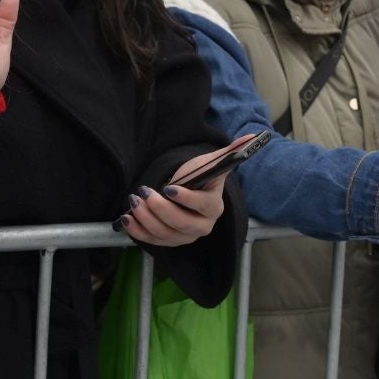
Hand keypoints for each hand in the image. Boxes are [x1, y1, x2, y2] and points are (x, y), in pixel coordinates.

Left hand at [119, 136, 247, 246]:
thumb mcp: (212, 162)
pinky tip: (126, 219)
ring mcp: (185, 237)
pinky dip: (138, 232)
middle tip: (143, 193)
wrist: (189, 191)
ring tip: (133, 202)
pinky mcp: (170, 241)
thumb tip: (253, 136)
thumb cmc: (200, 176)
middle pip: (182, 224)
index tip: (168, 188)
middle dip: (160, 209)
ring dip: (146, 220)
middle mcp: (202, 226)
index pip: (201, 205)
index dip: (185, 198)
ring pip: (165, 234)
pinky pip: (153, 241)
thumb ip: (231, 152)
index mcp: (214, 206)